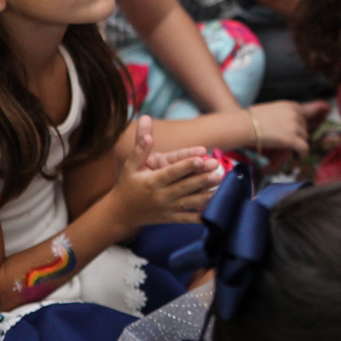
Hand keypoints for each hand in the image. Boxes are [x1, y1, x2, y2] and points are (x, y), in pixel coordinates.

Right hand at [111, 116, 221, 230]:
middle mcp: (160, 196)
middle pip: (185, 187)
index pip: (172, 172)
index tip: (201, 157)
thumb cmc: (127, 184)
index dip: (186, 165)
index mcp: (152, 181)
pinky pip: (187, 219)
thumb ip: (141, 146)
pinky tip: (215, 213)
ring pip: (189, 203)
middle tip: (218, 172)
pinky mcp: (170, 218)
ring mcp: (166, 209)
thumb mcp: (132, 165)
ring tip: (221, 189)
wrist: (120, 213)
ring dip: (206, 197)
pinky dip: (201, 217)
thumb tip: (146, 121)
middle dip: (202, 180)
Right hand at [248, 100, 325, 152]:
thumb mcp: (271, 109)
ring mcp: (294, 126)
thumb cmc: (250, 118)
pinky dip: (303, 152)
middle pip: (304, 126)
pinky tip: (300, 155)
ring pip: (305, 137)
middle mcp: (295, 114)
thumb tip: (286, 123)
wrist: (243, 125)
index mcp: (290, 105)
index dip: (300, 124)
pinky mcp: (292, 139)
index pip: (304, 114)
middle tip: (290, 140)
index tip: (297, 130)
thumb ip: (282, 113)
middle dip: (299, 133)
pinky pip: (304, 147)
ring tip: (291, 147)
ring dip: (299, 142)